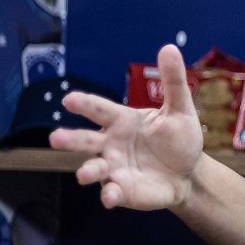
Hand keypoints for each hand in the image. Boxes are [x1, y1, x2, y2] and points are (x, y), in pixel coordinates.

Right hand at [49, 45, 204, 210]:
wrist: (189, 173)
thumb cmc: (179, 139)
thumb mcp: (181, 109)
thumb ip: (172, 82)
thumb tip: (169, 47)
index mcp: (122, 120)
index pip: (100, 109)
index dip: (86, 104)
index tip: (70, 99)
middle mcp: (111, 144)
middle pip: (86, 140)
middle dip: (70, 139)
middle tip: (55, 138)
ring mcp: (114, 168)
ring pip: (93, 168)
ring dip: (88, 171)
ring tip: (85, 174)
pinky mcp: (122, 191)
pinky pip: (111, 192)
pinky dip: (110, 195)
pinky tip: (111, 196)